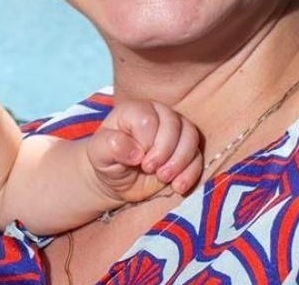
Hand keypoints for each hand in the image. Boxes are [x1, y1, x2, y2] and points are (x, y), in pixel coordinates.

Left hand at [87, 99, 203, 204]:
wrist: (118, 179)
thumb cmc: (107, 161)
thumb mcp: (99, 153)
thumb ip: (111, 145)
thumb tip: (135, 151)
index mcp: (134, 110)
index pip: (149, 119)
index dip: (146, 142)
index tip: (136, 160)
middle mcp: (158, 114)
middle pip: (174, 124)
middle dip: (164, 152)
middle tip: (149, 170)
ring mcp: (175, 130)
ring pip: (191, 137)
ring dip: (180, 162)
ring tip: (163, 178)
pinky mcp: (186, 149)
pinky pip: (198, 156)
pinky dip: (191, 173)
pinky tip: (177, 187)